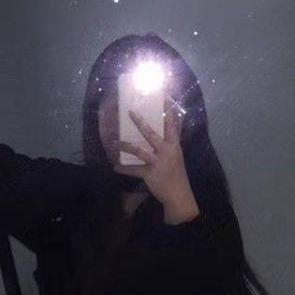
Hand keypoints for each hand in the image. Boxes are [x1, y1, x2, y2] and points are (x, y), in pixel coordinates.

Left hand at [117, 98, 199, 224]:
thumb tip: (164, 132)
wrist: (179, 195)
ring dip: (126, 145)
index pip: (172, 125)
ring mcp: (158, 162)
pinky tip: (115, 166)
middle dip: (140, 122)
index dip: (168, 112)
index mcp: (174, 145)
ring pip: (140, 150)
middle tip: (130, 112)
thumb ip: (171, 143)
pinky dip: (123, 168)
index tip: (163, 99)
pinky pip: (134, 170)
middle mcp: (167, 151)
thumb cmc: (177, 175)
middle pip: (152, 133)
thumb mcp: (177, 156)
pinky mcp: (150, 174)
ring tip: (115, 141)